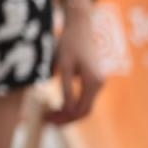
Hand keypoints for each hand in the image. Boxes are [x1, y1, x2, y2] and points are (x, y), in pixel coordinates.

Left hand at [47, 0, 103, 124]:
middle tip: (48, 121)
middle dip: (67, 119)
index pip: (81, 109)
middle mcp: (99, 83)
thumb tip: (65, 108)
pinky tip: (57, 105)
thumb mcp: (63, 65)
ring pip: (85, 105)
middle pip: (85, 111)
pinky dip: (72, 104)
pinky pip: (84, 97)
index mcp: (93, 81)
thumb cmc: (68, 43)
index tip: (48, 119)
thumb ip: (65, 87)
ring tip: (50, 115)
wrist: (79, 26)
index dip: (64, 118)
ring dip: (69, 113)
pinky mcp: (93, 78)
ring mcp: (98, 81)